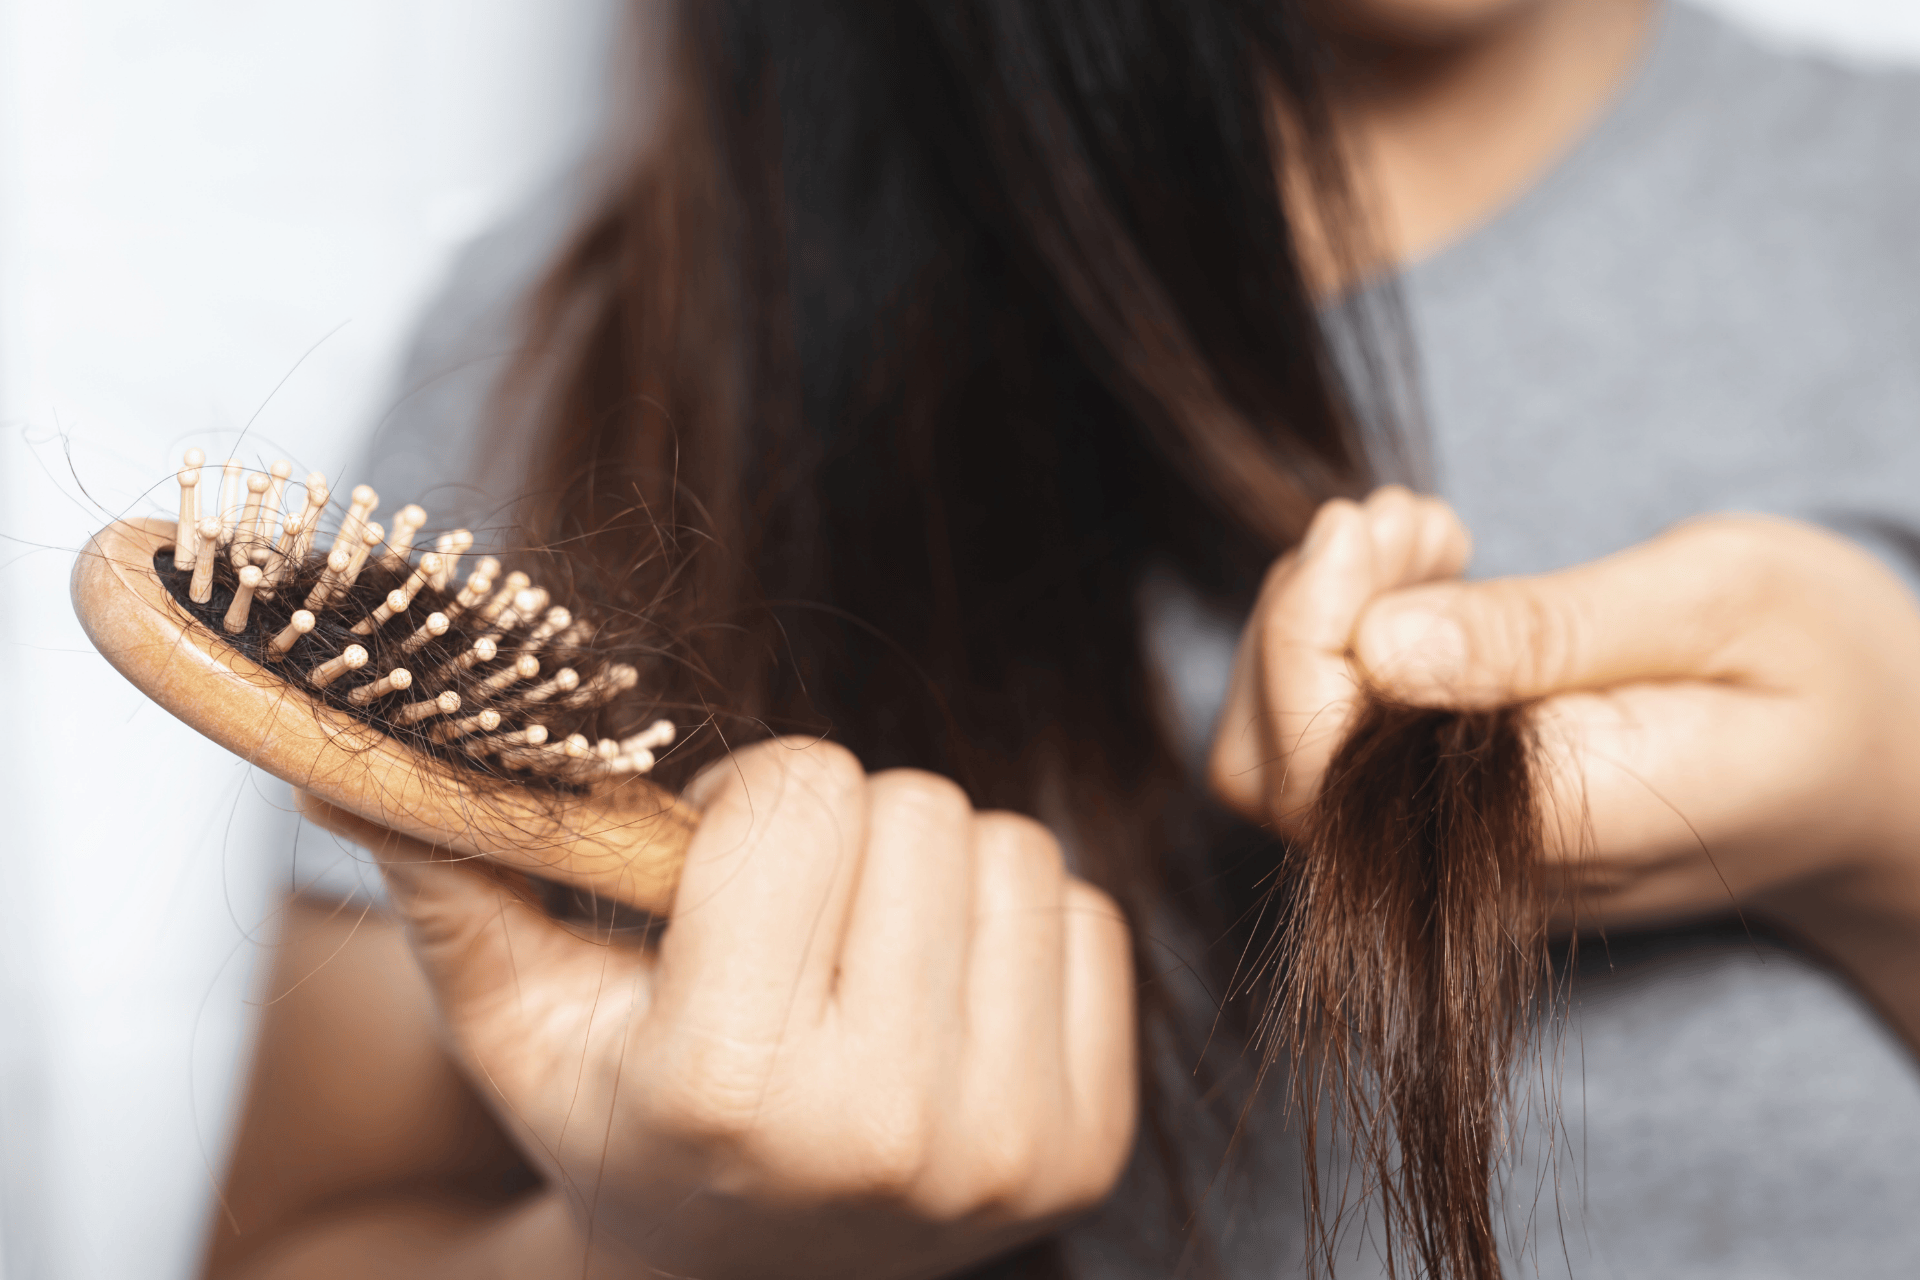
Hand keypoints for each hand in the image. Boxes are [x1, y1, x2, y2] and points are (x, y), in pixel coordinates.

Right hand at [301, 739, 1135, 1279]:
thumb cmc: (626, 1119)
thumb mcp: (518, 1017)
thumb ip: (452, 872)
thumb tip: (343, 742)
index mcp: (725, 1085)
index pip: (802, 794)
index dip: (747, 800)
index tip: (717, 866)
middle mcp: (882, 1131)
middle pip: (918, 808)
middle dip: (843, 833)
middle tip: (794, 918)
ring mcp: (1006, 1149)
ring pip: (1013, 849)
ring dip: (931, 876)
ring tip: (861, 962)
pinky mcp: (1088, 1146)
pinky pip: (1091, 919)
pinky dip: (1012, 934)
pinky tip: (937, 1002)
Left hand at [1211, 494, 1919, 1036]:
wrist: (1885, 785)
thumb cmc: (1829, 675)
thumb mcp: (1722, 608)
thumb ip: (1548, 634)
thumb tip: (1379, 646)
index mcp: (1555, 827)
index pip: (1325, 765)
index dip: (1308, 627)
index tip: (1378, 522)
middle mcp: (1480, 875)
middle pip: (1268, 770)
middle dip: (1300, 615)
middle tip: (1410, 519)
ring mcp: (1454, 866)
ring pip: (1276, 762)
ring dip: (1312, 626)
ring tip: (1423, 540)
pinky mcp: (1443, 833)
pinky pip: (1327, 755)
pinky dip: (1337, 650)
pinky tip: (1424, 584)